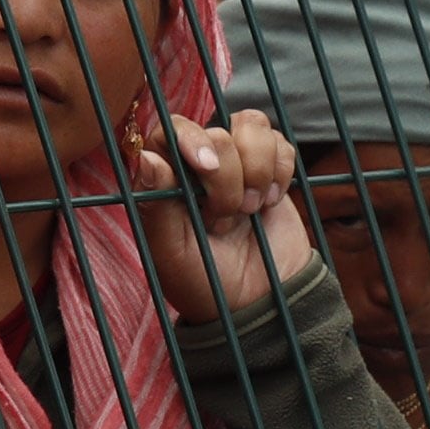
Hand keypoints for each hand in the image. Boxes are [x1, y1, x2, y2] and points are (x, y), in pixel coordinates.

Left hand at [130, 107, 311, 325]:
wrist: (258, 302)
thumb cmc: (204, 280)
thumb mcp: (171, 252)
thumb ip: (157, 204)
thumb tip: (148, 157)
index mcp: (164, 177)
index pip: (169, 130)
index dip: (189, 139)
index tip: (205, 167)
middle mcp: (197, 162)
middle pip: (215, 133)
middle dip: (227, 180)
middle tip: (224, 219)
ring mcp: (237, 162)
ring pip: (251, 125)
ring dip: (256, 171)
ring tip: (248, 211)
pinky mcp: (272, 169)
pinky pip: (281, 144)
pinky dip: (281, 171)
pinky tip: (271, 202)